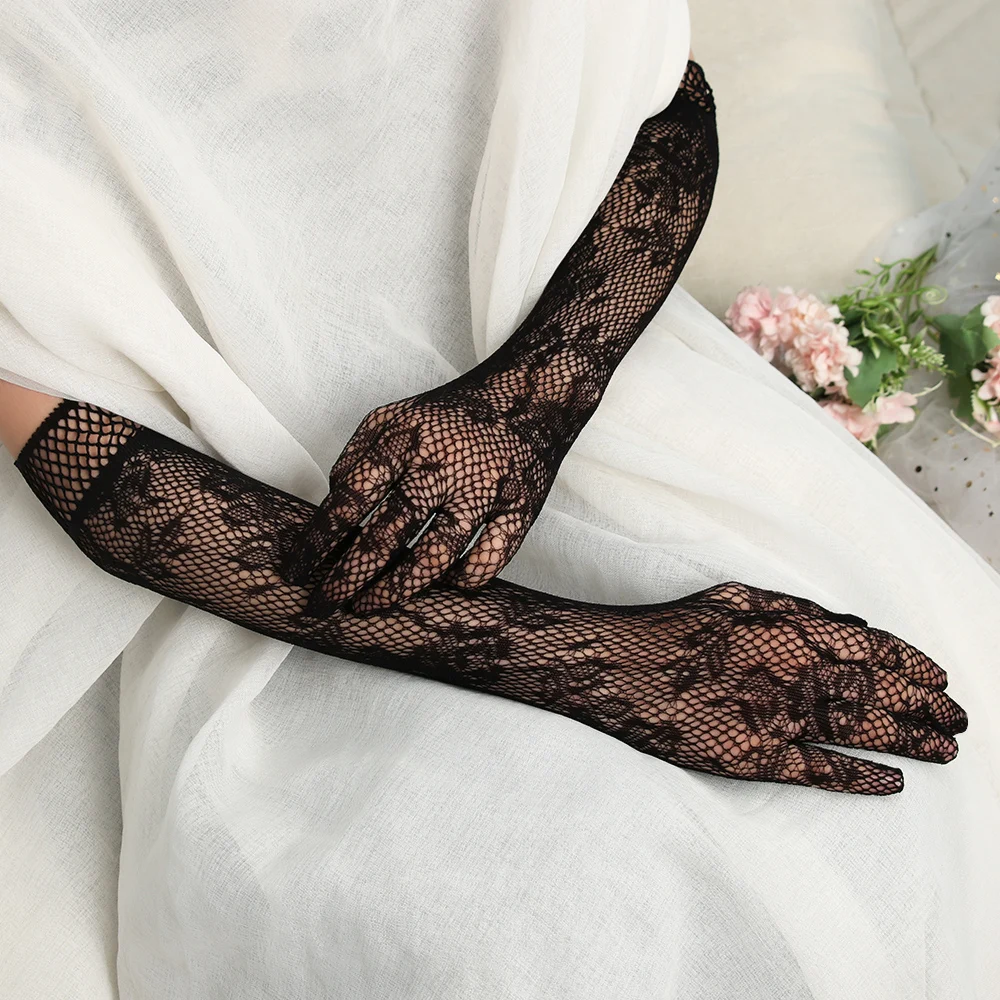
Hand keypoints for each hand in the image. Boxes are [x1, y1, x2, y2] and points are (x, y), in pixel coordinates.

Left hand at [280, 374, 573, 612]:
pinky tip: (440, 586)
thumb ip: (357, 458)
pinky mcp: (518, 509)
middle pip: (386, 534)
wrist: (527, 398)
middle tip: (322, 605)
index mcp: (405, 443)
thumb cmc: (450, 417)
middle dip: (347, 576)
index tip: (298, 570)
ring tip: (367, 606)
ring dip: (395, 588)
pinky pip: (488, 559)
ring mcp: (482, 491)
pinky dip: (462, 580)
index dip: (318, 540)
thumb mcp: (393, 418)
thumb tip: (332, 503)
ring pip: (435, 556)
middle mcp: (441, 469)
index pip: (350, 498)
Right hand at [551, 581, 966, 793]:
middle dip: (926, 707)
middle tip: (960, 721)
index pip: (873, 649)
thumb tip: (852, 628)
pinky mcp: (752, 759)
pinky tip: (892, 783)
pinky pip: (818, 772)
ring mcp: (776, 721)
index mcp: (791, 632)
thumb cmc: (677, 628)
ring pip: (862, 733)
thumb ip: (796, 611)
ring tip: (947, 751)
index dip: (913, 664)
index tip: (941, 678)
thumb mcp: (737, 598)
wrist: (620, 669)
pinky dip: (859, 779)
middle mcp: (793, 675)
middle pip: (879, 694)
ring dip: (911, 741)